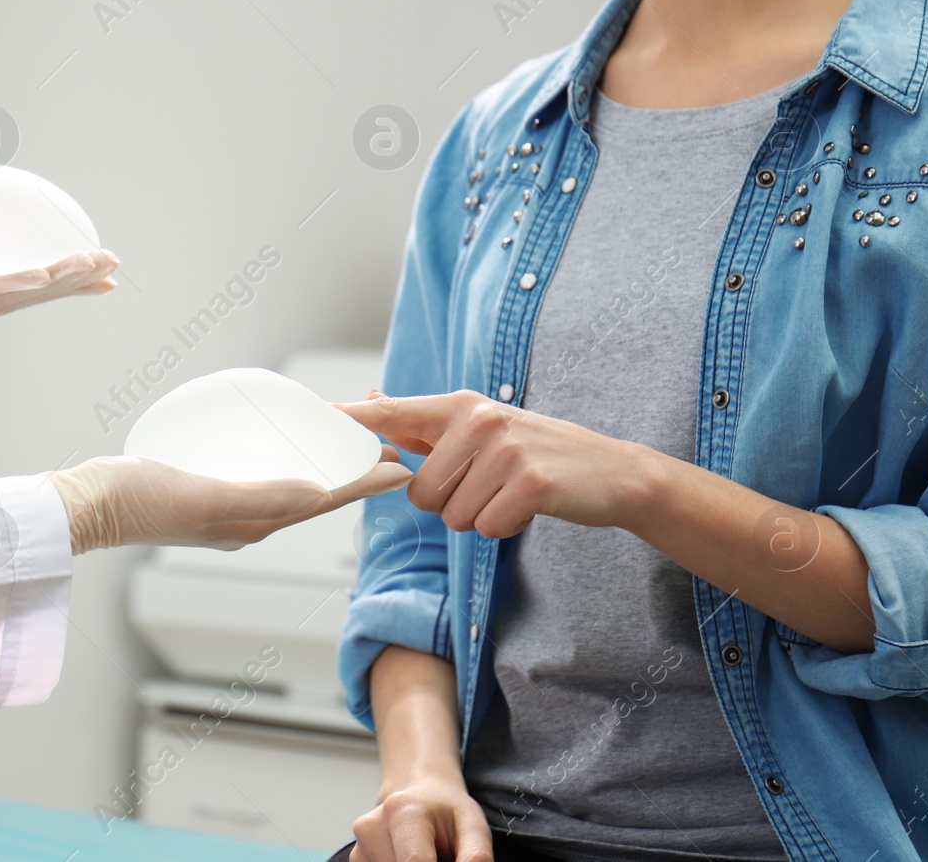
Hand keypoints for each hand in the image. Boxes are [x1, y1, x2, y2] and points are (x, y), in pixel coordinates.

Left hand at [0, 250, 118, 374]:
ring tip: (92, 267)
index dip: (73, 283)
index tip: (106, 276)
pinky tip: (42, 277)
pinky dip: (19, 284)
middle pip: (39, 292)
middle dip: (79, 279)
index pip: (35, 289)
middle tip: (113, 266)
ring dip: (61, 280)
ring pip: (23, 293)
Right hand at [48, 448, 412, 553]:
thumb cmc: (138, 501)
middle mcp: (249, 517)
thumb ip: (259, 495)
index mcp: (255, 522)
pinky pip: (265, 472)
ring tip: (349, 441)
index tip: (402, 465)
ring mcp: (229, 503)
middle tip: (383, 442)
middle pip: (316, 489)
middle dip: (352, 468)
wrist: (88, 504)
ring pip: (294, 482)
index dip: (364, 482)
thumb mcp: (204, 494)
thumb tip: (318, 491)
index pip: (324, 499)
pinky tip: (285, 442)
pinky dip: (289, 457)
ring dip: (326, 464)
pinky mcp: (209, 486)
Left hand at [336, 390, 656, 537]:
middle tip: (488, 485)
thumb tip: (372, 400)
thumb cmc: (535, 451)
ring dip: (479, 516)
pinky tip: (527, 506)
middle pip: (421, 493)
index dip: (352, 421)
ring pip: (452, 516)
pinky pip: (486, 527)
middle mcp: (478, 420)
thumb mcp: (481, 426)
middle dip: (450, 504)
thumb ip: (423, 421)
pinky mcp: (529, 481)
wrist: (610, 471)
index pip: (392, 413)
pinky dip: (504, 527)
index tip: (316, 416)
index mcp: (459, 406)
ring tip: (509, 492)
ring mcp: (504, 449)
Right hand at [351, 773, 493, 861]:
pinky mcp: (355, 860)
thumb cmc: (446, 811)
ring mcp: (359, 846)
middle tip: (441, 855)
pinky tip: (410, 859)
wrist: (417, 794)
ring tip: (428, 857)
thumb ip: (476, 857)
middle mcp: (372, 827)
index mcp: (402, 811)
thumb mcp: (473, 826)